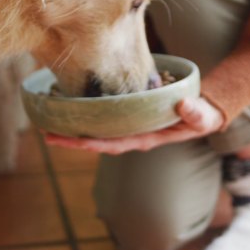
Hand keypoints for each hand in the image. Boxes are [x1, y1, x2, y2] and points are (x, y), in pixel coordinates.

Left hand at [44, 97, 224, 154]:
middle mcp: (132, 135)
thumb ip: (196, 114)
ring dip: (72, 129)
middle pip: (97, 141)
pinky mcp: (126, 116)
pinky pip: (101, 118)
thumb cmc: (201, 117)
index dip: (97, 144)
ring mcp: (127, 127)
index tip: (77, 142)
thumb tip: (183, 105)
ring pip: (95, 131)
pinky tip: (66, 107)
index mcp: (146, 138)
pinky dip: (83, 115)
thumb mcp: (203, 117)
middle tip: (46, 135)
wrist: (200, 112)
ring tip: (46, 123)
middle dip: (72, 140)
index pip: (117, 144)